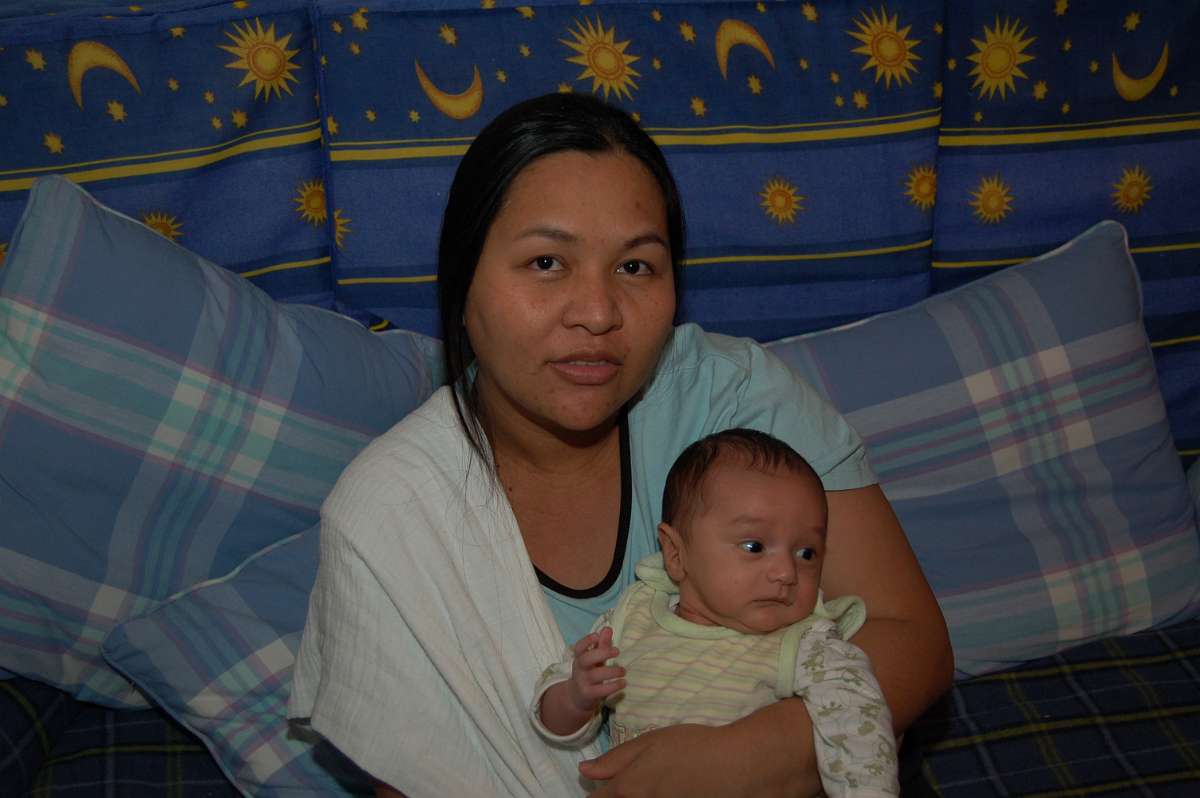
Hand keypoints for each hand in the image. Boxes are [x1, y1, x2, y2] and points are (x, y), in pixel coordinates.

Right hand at [567, 626, 624, 714]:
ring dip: (612, 671)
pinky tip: (623, 683)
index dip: (587, 640)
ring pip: (595, 675)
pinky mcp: (589, 694)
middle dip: (602, 653)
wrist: (577, 697)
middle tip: (617, 651)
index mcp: (580, 657)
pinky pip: (600, 690)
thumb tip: (608, 628)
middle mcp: (579, 669)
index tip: (597, 635)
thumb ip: (601, 644)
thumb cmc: (589, 673)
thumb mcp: (594, 659)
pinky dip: (613, 686)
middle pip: (586, 659)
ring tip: (624, 671)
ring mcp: (583, 682)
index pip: (579, 647)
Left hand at [580, 701, 821, 797]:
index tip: (599, 788)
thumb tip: (585, 771)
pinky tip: (671, 789)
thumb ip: (615, 759)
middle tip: (630, 785)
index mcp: (628, 788)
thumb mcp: (649, 743)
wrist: (735, 765)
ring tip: (657, 783)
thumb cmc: (692, 747)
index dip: (597, 793)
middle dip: (616, 797)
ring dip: (637, 797)